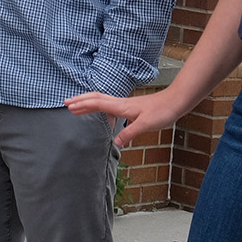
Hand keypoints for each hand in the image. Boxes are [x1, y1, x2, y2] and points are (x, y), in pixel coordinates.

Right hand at [63, 89, 184, 147]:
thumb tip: (115, 143)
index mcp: (121, 106)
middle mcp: (120, 103)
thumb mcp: (146, 125)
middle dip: (80, 100)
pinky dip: (99, 105)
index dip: (82, 105)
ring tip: (78, 106)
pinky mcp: (130, 107)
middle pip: (95, 98)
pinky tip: (101, 111)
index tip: (69, 107)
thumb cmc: (162, 111)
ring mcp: (125, 104)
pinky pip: (109, 104)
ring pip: (101, 99)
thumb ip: (130, 133)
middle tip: (67, 103)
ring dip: (88, 102)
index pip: (97, 103)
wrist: (175, 102)